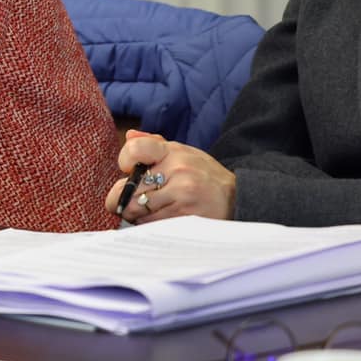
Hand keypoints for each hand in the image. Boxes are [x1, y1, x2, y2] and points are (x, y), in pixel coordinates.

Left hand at [108, 130, 235, 223]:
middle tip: (129, 201)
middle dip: (123, 199)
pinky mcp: (185, 217)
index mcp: (172, 152)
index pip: (134, 149)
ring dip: (136, 215)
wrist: (237, 197)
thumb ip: (154, 144)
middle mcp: (177, 171)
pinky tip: (160, 219)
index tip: (128, 170)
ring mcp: (181, 195)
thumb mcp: (183, 152)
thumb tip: (129, 136)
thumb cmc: (204, 175)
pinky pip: (152, 225)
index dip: (124, 161)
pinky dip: (149, 225)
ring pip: (137, 211)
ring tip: (147, 211)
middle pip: (127, 190)